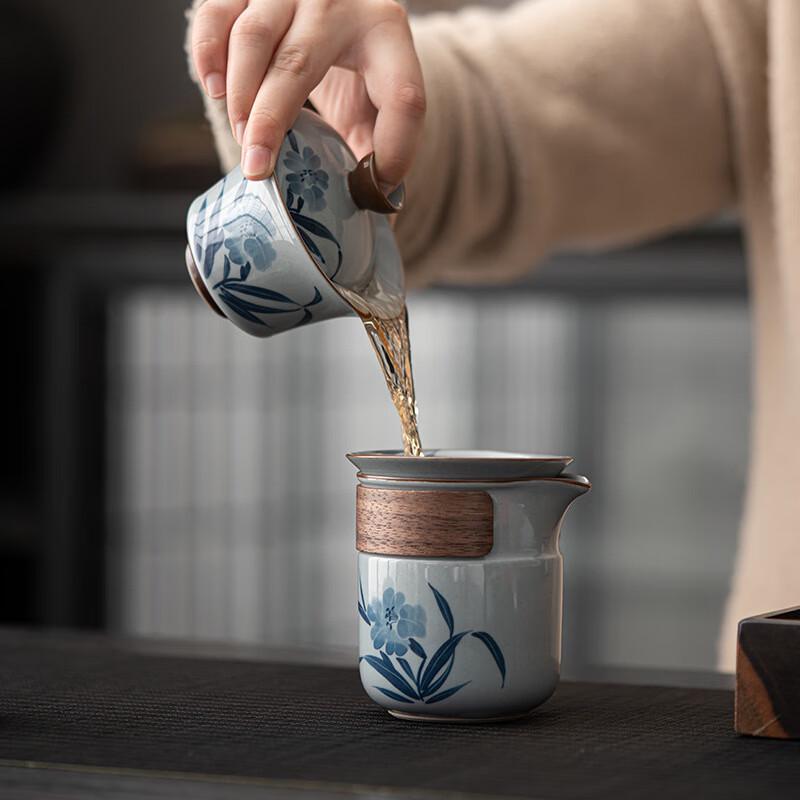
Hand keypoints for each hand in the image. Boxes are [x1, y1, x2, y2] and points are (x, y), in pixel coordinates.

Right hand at [191, 0, 425, 186]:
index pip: (403, 96)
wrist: (336, 15)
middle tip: (258, 168)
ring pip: (254, 36)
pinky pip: (217, 11)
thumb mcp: (377, 107)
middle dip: (271, 121)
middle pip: (299, 63)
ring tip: (242, 136)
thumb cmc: (356, 73)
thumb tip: (376, 225)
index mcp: (387, 33)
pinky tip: (214, 89)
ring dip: (240, 95)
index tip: (372, 186)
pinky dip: (208, 52)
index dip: (394, 148)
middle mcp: (341, 1)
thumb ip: (380, 153)